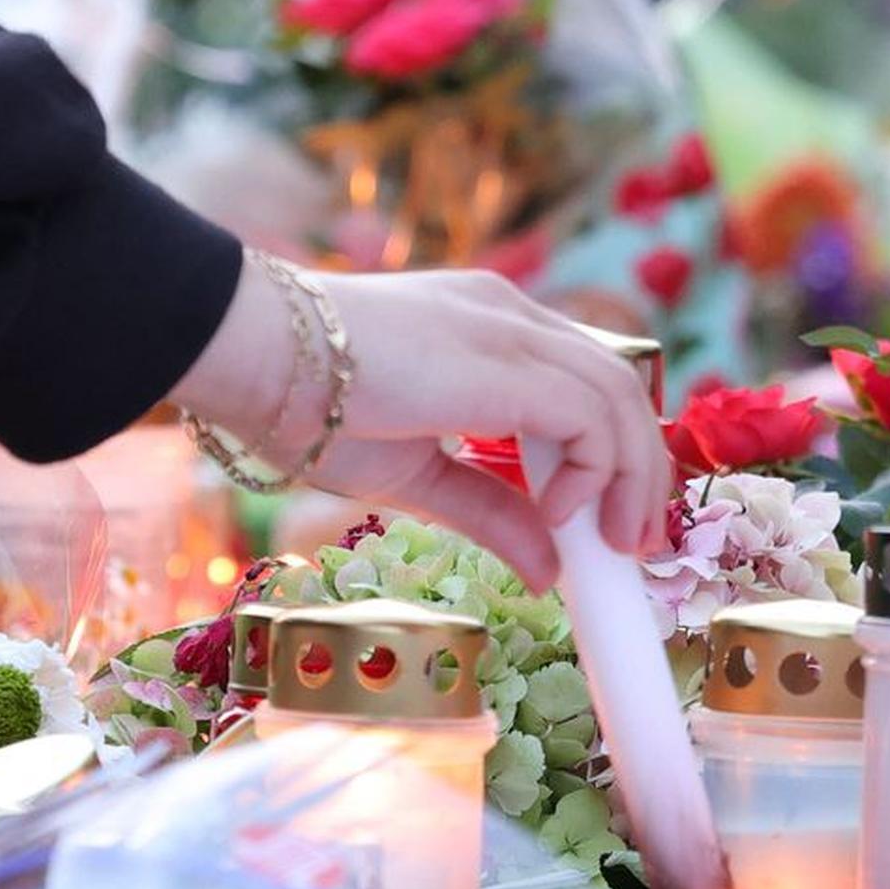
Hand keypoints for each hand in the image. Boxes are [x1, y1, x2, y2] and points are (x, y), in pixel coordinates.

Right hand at [173, 261, 675, 588]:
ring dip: (630, 479)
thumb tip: (548, 571)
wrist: (249, 355)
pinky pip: (589, 413)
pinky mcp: (505, 358)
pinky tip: (559, 514)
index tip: (611, 524)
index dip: (612, 453)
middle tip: (634, 547)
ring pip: (617, 397)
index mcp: (490, 331)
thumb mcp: (415, 476)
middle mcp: (511, 317)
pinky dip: (594, 468)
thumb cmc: (306, 406)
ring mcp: (510, 328)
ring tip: (612, 545)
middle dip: (640, 473)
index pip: (584, 383)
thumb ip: (487, 512)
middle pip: (617, 388)